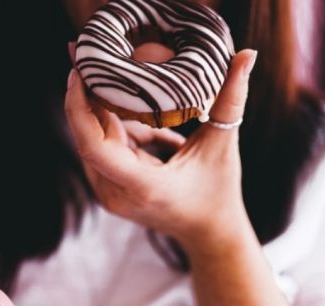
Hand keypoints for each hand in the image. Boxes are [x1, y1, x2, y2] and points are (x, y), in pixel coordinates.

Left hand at [65, 48, 257, 252]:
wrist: (209, 233)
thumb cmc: (218, 192)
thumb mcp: (223, 143)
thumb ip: (231, 98)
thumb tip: (246, 54)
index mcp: (142, 185)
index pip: (93, 145)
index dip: (78, 108)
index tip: (79, 74)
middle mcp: (117, 194)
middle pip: (90, 137)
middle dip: (92, 100)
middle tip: (98, 62)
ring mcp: (109, 196)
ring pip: (98, 142)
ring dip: (116, 118)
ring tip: (148, 109)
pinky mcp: (108, 192)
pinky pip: (105, 151)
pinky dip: (125, 134)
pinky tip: (157, 135)